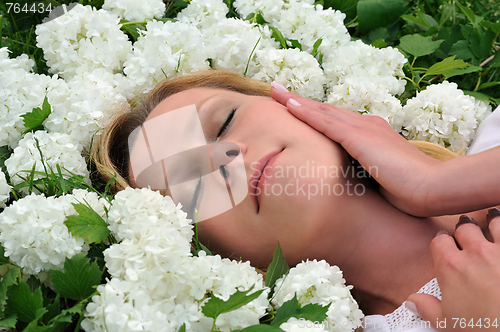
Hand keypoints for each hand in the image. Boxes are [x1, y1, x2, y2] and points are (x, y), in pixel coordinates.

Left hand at [270, 82, 441, 216]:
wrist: (431, 189)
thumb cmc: (409, 190)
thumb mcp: (381, 178)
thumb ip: (365, 172)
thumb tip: (350, 180)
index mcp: (371, 134)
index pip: (336, 121)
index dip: (314, 113)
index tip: (296, 107)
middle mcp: (366, 125)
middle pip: (325, 110)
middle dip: (299, 100)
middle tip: (277, 90)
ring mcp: (362, 129)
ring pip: (322, 111)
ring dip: (296, 100)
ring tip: (275, 90)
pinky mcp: (358, 137)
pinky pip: (325, 122)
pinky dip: (306, 112)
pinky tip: (288, 105)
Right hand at [406, 210, 499, 330]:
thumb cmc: (483, 329)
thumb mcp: (448, 324)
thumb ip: (427, 308)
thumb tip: (413, 301)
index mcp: (451, 266)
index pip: (439, 241)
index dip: (441, 242)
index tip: (444, 245)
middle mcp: (475, 253)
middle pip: (465, 228)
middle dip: (464, 231)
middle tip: (467, 235)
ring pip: (494, 223)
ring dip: (492, 222)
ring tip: (492, 220)